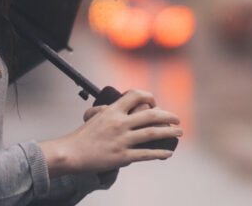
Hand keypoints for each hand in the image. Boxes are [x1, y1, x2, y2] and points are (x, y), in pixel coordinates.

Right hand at [40, 89, 181, 177]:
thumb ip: (110, 111)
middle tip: (178, 119)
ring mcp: (122, 140)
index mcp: (113, 111)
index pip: (135, 95)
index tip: (155, 104)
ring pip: (152, 133)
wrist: (71, 152)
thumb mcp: (96, 116)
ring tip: (179, 133)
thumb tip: (121, 107)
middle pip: (150, 115)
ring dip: (169, 133)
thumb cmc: (83, 135)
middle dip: (168, 116)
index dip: (149, 97)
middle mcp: (119, 123)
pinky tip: (168, 152)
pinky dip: (160, 152)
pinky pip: (146, 153)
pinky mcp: (122, 156)